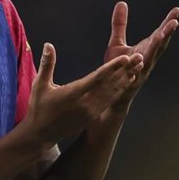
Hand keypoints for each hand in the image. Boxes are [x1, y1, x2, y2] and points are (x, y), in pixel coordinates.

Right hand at [24, 42, 141, 146]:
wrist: (40, 134)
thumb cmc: (39, 108)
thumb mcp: (40, 85)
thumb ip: (47, 64)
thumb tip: (48, 45)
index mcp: (73, 94)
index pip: (98, 78)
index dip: (113, 67)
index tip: (125, 57)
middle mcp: (85, 104)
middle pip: (110, 84)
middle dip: (126, 70)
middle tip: (139, 57)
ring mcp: (90, 111)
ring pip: (113, 92)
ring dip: (126, 79)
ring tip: (138, 67)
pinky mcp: (92, 116)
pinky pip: (110, 100)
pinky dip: (120, 90)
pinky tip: (128, 81)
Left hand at [102, 2, 178, 113]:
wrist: (109, 93)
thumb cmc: (117, 67)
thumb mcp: (116, 43)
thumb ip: (120, 24)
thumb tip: (122, 3)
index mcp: (145, 49)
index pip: (159, 34)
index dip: (167, 23)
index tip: (177, 10)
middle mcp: (146, 60)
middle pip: (159, 45)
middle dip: (167, 34)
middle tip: (175, 22)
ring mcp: (140, 71)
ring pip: (150, 58)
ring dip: (156, 47)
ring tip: (161, 35)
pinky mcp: (130, 82)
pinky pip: (135, 72)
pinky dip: (139, 66)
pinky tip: (141, 58)